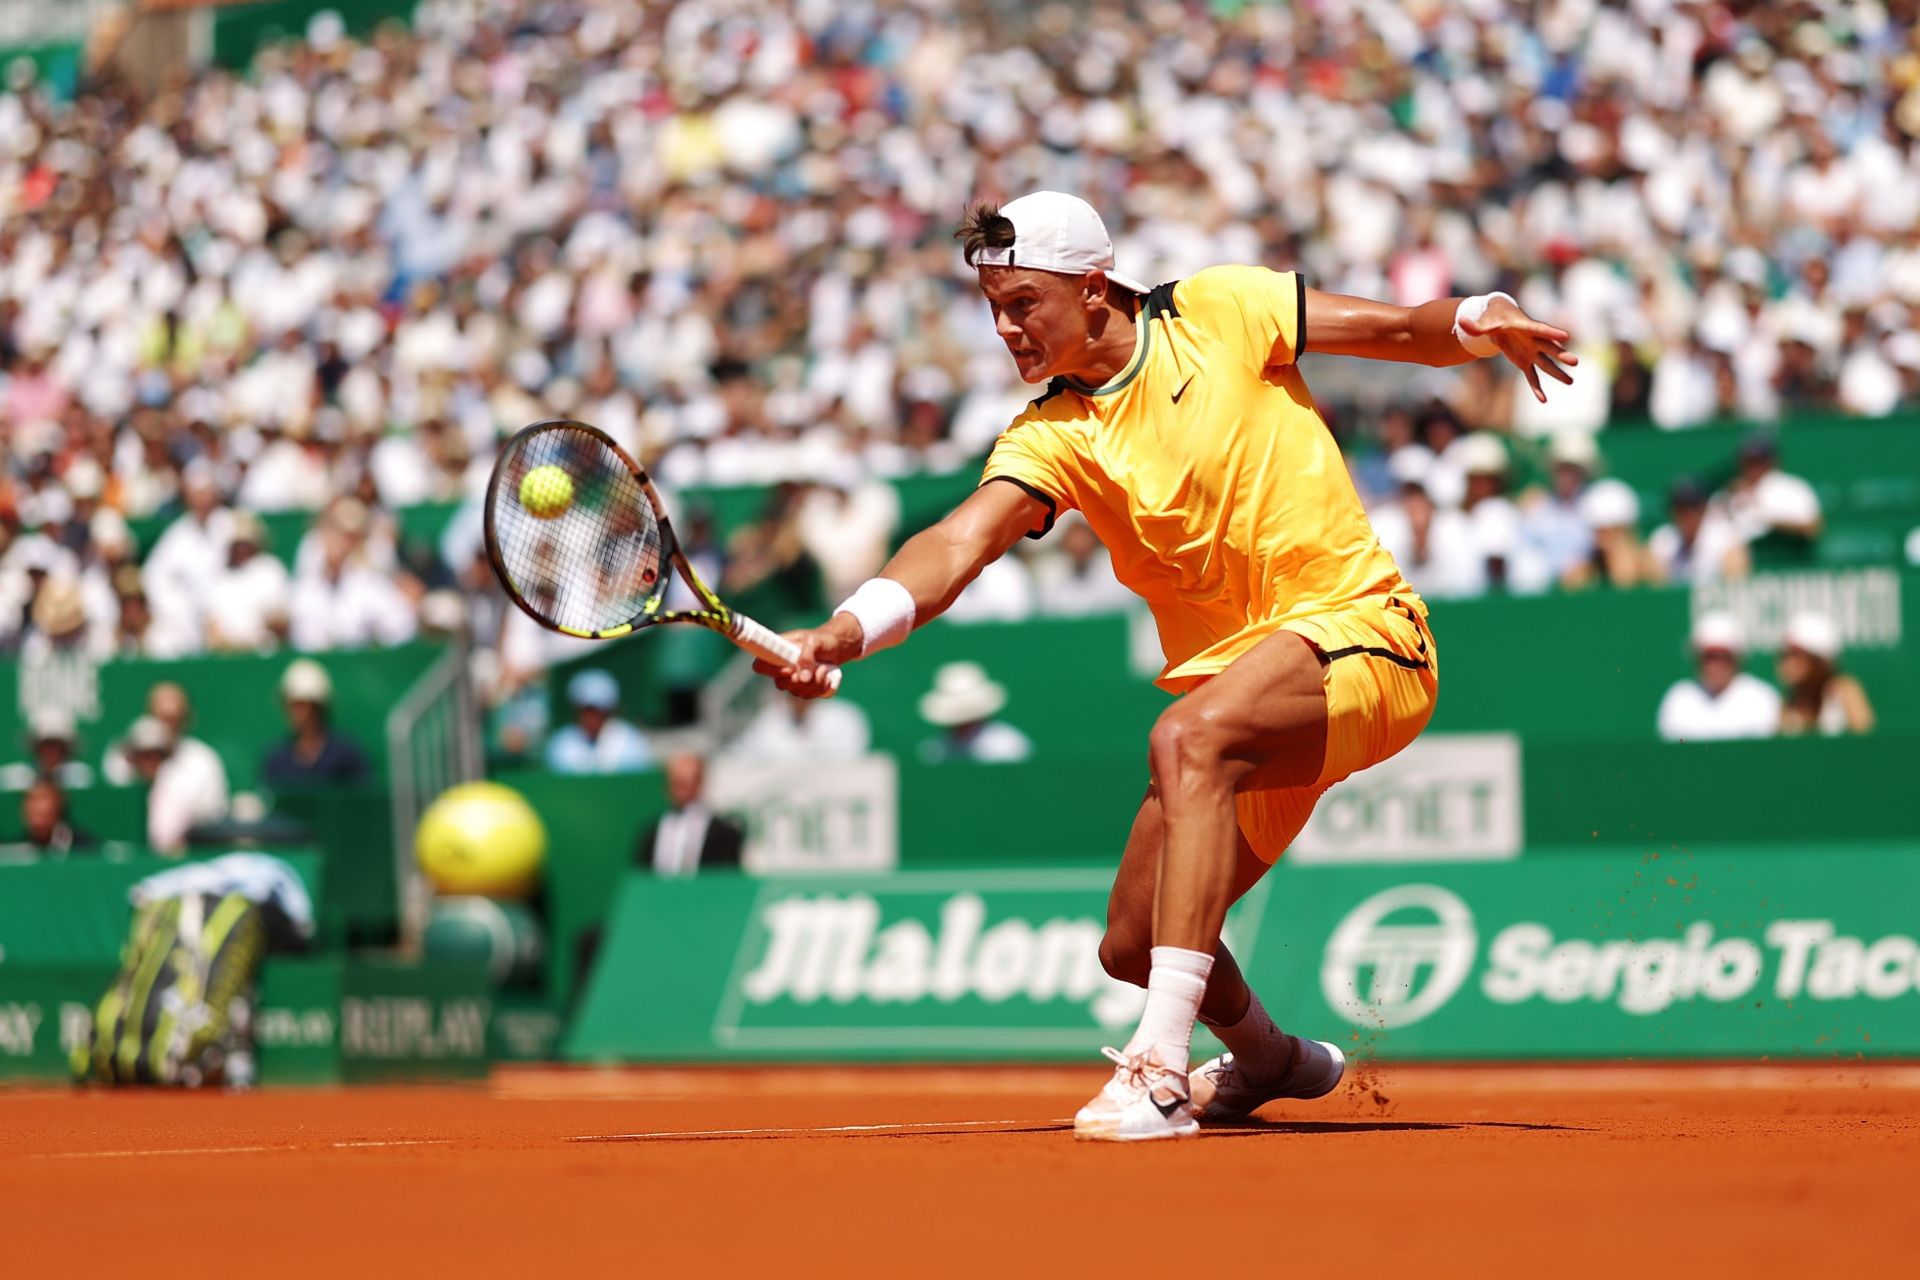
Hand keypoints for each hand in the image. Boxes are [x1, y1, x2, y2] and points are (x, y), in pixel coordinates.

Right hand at [751, 613, 862, 697]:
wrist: (836, 648)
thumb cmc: (821, 641)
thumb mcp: (815, 642)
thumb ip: (807, 657)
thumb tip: (803, 678)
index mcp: (777, 652)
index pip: (760, 665)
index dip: (770, 671)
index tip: (789, 670)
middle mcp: (781, 669)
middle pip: (780, 684)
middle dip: (799, 680)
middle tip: (814, 668)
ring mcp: (792, 681)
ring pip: (797, 692)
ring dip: (814, 682)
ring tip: (823, 668)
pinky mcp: (804, 690)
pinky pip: (809, 695)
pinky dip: (821, 687)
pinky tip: (826, 677)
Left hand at [1460, 297, 1577, 402]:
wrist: (1500, 320)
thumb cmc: (1494, 318)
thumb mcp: (1484, 322)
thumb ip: (1475, 326)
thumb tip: (1461, 322)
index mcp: (1526, 327)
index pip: (1540, 329)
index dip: (1552, 332)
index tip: (1566, 336)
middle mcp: (1533, 340)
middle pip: (1549, 347)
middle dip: (1561, 355)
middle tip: (1575, 362)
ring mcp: (1531, 351)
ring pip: (1546, 363)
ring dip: (1557, 373)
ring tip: (1571, 382)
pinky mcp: (1525, 361)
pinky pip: (1532, 376)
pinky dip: (1536, 388)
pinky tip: (1543, 400)